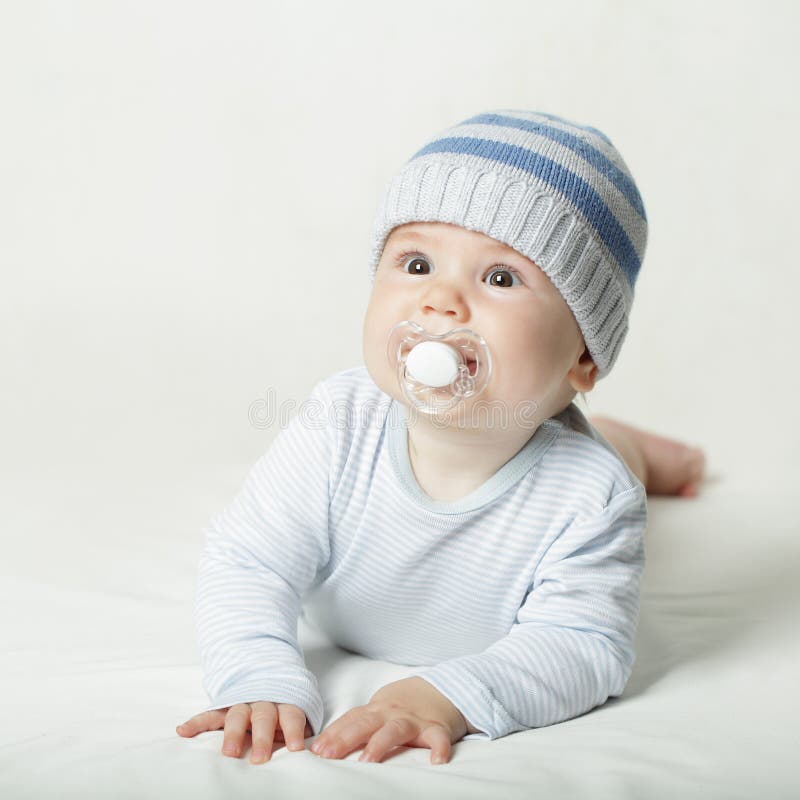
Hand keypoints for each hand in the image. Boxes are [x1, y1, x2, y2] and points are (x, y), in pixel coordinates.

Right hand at [176, 702, 312, 763]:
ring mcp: (242, 703)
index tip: (295, 748)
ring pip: (237, 715)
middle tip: (260, 758)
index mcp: (285, 704)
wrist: (268, 679)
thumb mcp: (296, 718)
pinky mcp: (224, 707)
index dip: (293, 730)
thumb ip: (299, 732)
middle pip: (263, 716)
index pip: (291, 715)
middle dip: (262, 737)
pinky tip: (183, 731)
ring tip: (229, 752)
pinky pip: (209, 714)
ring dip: (233, 733)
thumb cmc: (284, 713)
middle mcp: (263, 702)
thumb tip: (312, 754)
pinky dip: (196, 722)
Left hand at [309, 677, 474, 764]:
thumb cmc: (402, 705)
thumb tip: (324, 745)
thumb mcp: (378, 710)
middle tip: (328, 755)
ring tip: (367, 760)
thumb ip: (357, 724)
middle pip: (365, 724)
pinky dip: (438, 749)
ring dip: (380, 744)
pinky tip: (436, 762)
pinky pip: (438, 738)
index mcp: (375, 711)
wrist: (440, 690)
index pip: (350, 721)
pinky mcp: (436, 728)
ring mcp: (413, 720)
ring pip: (394, 730)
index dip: (332, 734)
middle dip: (345, 739)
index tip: (316, 750)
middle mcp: (391, 713)